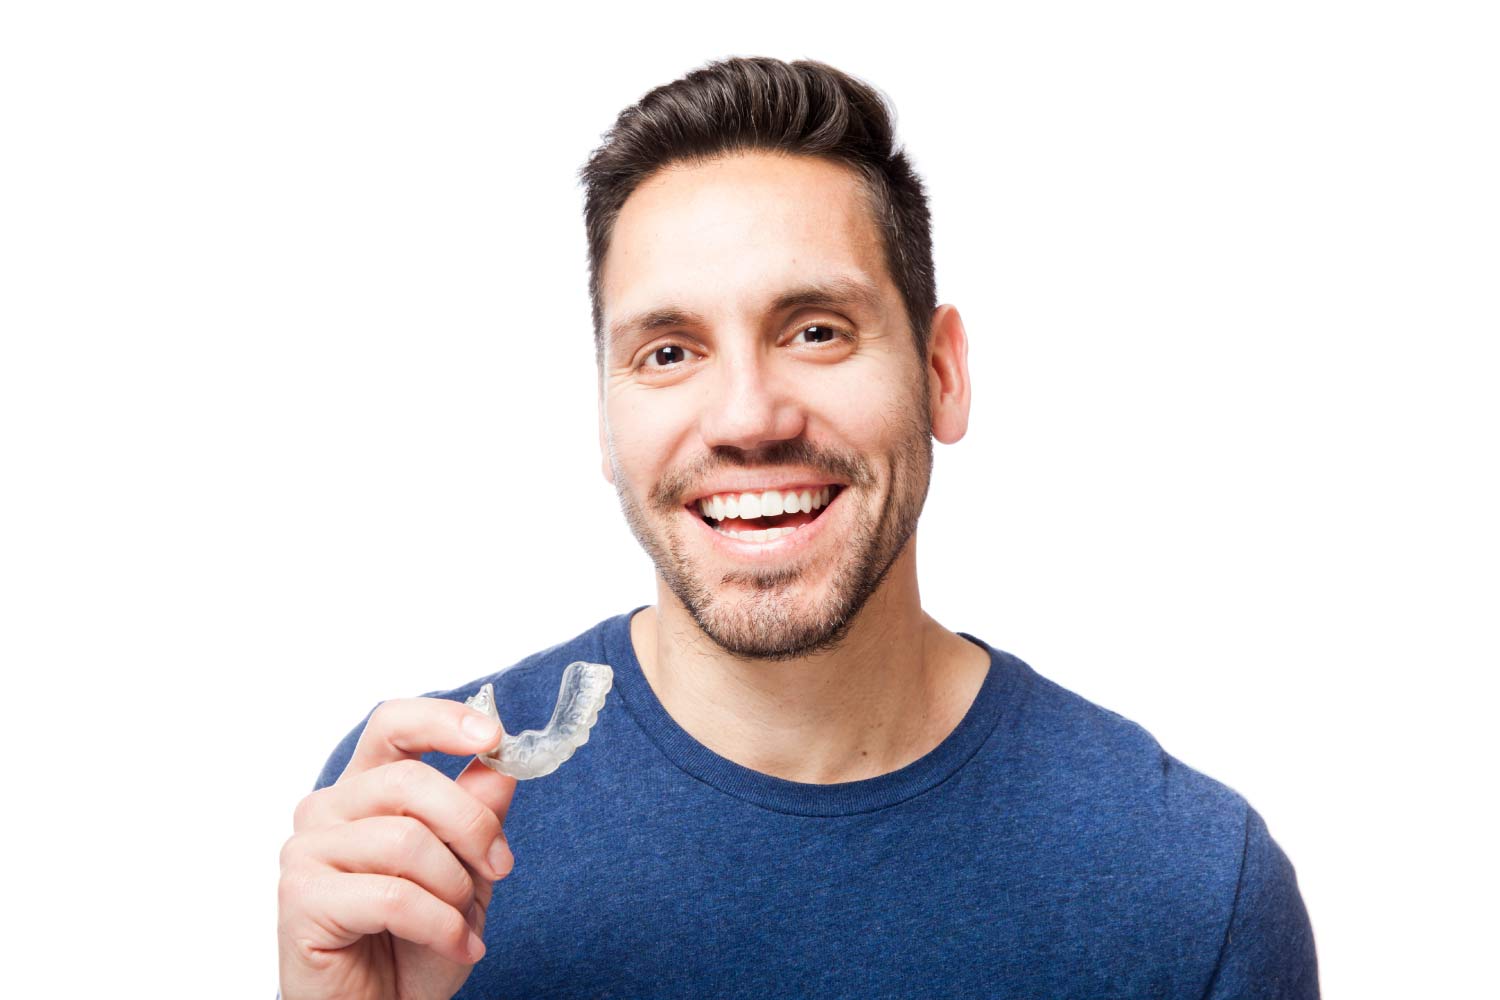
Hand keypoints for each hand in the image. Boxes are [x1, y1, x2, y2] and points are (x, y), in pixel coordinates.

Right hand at [278, 697, 517, 999]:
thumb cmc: (414, 944)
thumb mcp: (466, 872)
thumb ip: (477, 815)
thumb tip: (500, 767)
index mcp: (364, 790)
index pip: (392, 724)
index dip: (442, 721)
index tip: (492, 736)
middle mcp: (327, 810)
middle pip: (409, 780)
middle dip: (472, 824)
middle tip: (500, 867)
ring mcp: (307, 853)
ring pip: (406, 840)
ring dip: (455, 888)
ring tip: (464, 922)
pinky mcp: (301, 900)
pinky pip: (393, 896)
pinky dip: (440, 925)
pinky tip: (457, 947)